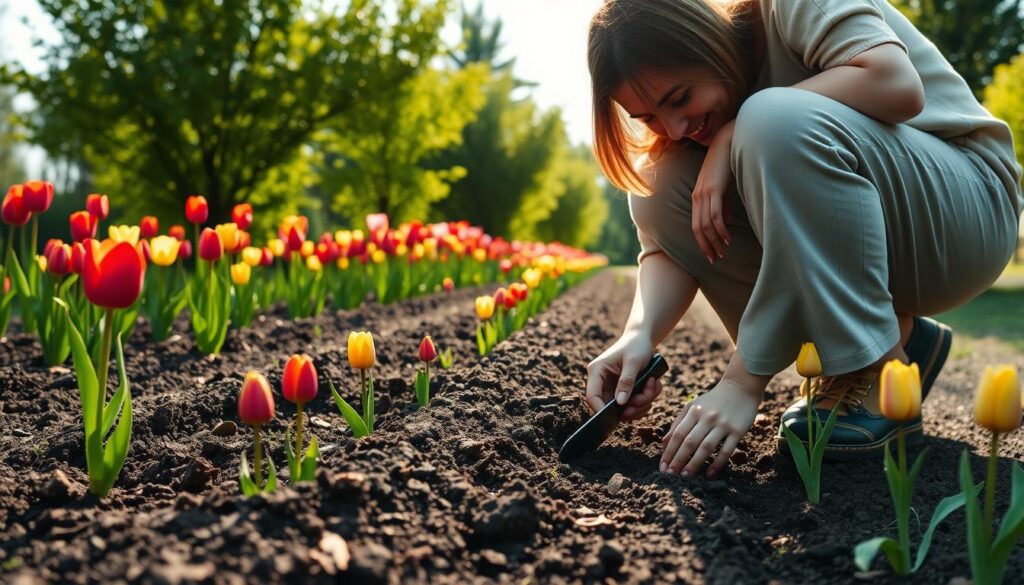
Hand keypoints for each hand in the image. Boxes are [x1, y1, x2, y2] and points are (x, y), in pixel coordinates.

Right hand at [585, 332, 662, 420]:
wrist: (642, 338)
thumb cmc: (636, 345)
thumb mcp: (633, 362)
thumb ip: (626, 382)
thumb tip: (620, 403)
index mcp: (597, 371)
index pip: (592, 396)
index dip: (601, 410)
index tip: (620, 415)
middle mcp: (601, 382)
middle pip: (610, 407)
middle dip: (631, 406)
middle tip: (646, 397)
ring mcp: (612, 388)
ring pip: (624, 408)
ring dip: (641, 403)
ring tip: (652, 385)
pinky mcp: (622, 391)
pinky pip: (632, 404)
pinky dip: (645, 400)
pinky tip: (652, 386)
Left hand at [660, 377, 758, 476]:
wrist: (741, 387)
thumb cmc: (713, 400)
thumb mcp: (693, 406)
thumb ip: (678, 423)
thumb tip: (663, 443)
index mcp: (694, 411)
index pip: (678, 434)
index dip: (669, 451)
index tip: (663, 466)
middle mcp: (707, 417)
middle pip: (690, 442)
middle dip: (678, 459)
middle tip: (670, 475)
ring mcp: (723, 424)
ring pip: (706, 447)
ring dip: (694, 463)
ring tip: (685, 476)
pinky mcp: (738, 430)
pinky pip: (727, 450)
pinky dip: (718, 463)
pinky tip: (710, 474)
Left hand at [691, 119, 735, 263]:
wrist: (728, 142)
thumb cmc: (728, 164)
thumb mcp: (724, 188)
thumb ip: (724, 205)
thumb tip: (725, 222)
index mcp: (698, 196)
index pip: (696, 225)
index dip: (702, 242)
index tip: (711, 255)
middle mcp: (697, 196)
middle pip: (698, 229)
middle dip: (706, 246)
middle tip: (715, 259)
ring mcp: (704, 193)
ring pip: (706, 225)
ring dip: (714, 241)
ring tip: (723, 252)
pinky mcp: (713, 190)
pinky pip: (715, 215)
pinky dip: (720, 229)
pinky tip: (727, 238)